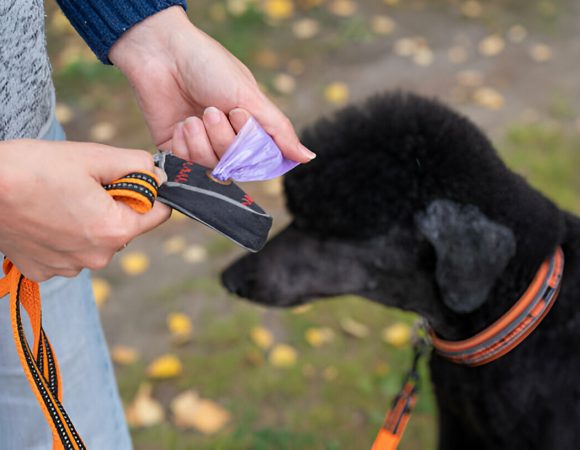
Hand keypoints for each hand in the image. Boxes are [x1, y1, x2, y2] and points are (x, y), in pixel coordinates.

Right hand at [0, 140, 169, 281]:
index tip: (125, 179)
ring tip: (58, 200)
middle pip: (125, 227)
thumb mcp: (93, 156)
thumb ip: (137, 165)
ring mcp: (69, 267)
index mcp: (115, 230)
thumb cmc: (32, 168)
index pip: (158, 214)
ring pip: (97, 239)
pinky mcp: (43, 271)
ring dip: (87, 221)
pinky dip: (63, 235)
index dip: (147, 192)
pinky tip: (43, 218)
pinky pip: (69, 251)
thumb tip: (160, 177)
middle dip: (113, 205)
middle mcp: (97, 257)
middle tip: (81, 185)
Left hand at [109, 6, 314, 165]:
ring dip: (202, 140)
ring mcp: (202, 146)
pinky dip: (184, 145)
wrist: (161, 52)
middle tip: (211, 109)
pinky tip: (181, 123)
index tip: (238, 114)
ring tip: (193, 116)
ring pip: (210, 168)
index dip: (249, 145)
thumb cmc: (209, 65)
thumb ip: (278, 130)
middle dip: (223, 138)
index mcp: (249, 128)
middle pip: (235, 165)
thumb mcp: (249, 96)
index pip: (260, 159)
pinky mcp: (176, 150)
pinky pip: (186, 167)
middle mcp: (227, 141)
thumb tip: (309, 158)